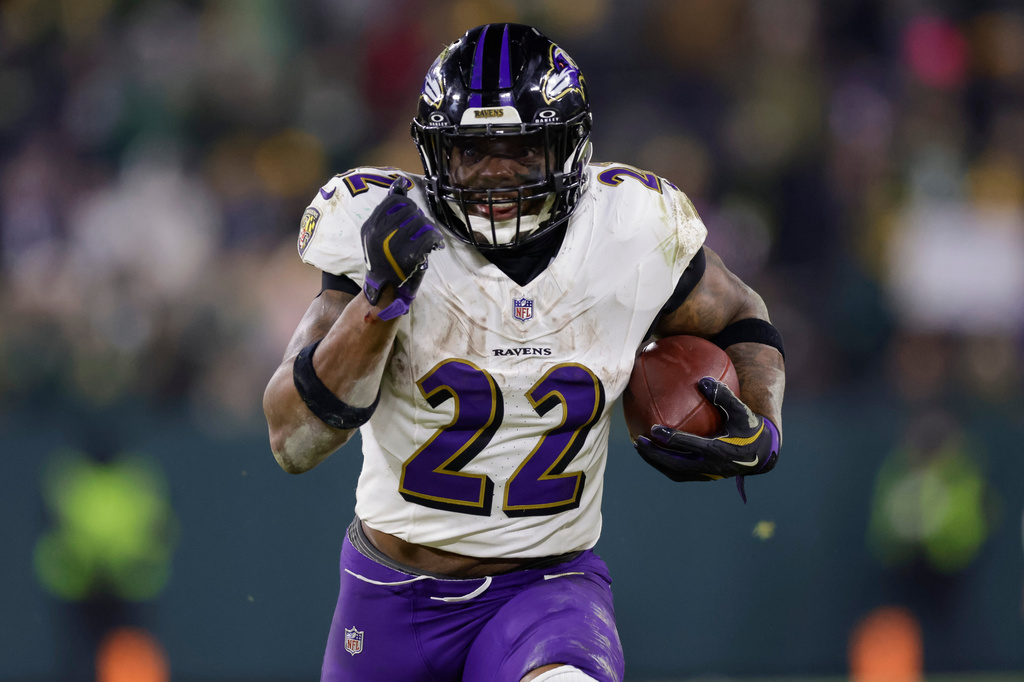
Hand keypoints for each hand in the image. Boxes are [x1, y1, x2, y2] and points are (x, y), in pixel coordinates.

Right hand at [361, 177, 443, 319]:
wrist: (385, 292)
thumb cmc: (385, 261)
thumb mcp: (379, 235)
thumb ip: (388, 211)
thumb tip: (400, 184)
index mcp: (370, 227)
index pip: (393, 201)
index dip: (407, 205)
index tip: (410, 215)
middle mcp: (378, 235)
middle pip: (409, 210)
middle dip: (419, 217)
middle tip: (420, 230)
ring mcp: (393, 246)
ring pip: (421, 222)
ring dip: (429, 229)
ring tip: (428, 238)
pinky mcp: (409, 258)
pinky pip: (429, 236)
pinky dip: (435, 239)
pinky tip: (435, 245)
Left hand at [634, 377, 779, 501]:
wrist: (761, 454)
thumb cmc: (749, 428)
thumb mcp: (742, 411)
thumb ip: (724, 396)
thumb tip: (703, 380)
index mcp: (719, 450)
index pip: (690, 445)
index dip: (671, 439)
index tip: (653, 428)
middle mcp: (710, 466)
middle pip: (675, 464)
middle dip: (654, 455)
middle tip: (638, 441)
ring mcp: (706, 475)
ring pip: (674, 472)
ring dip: (655, 461)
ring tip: (640, 447)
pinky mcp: (703, 477)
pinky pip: (679, 472)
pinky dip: (663, 463)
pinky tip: (653, 451)